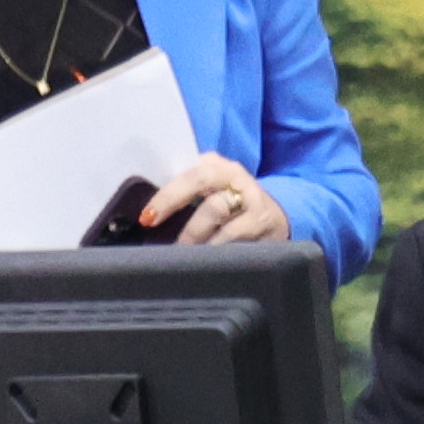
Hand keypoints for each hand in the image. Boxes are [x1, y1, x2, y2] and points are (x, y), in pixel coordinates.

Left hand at [146, 153, 287, 245]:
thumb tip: (148, 215)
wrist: (275, 220)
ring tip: (183, 251)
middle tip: (158, 229)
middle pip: (201, 183)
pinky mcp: (261, 220)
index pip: (188, 173)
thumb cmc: (230, 208)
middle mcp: (234, 175)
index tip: (147, 217)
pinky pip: (232, 235)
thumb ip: (184, 195)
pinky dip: (216, 247)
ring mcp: (250, 197)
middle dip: (175, 206)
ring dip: (195, 234)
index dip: (166, 195)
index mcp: (215, 165)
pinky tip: (207, 257)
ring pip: (215, 210)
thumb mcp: (209, 193)